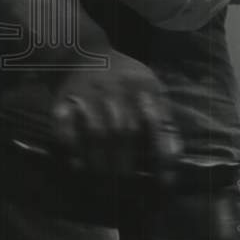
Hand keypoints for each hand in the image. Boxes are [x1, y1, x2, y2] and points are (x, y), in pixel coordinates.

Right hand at [51, 58, 182, 183]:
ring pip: (97, 132)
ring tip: (104, 184)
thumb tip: (175, 155)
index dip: (162, 153)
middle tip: (125, 186)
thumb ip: (163, 118)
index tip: (164, 182)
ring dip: (101, 160)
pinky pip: (66, 127)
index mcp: (143, 86)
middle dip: (125, 162)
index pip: (156, 122)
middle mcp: (117, 89)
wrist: (83, 53)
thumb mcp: (149, 87)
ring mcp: (88, 94)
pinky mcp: (64, 101)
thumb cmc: (123, 78)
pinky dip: (72, 147)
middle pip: (124, 131)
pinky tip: (78, 165)